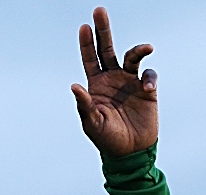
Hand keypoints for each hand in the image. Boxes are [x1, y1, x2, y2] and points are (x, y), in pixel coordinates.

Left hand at [71, 7, 157, 156]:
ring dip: (139, 50)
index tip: (83, 27)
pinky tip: (147, 88)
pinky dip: (149, 78)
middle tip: (99, 11)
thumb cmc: (106, 139)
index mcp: (95, 86)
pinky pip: (149, 75)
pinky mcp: (147, 89)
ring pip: (133, 57)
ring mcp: (129, 82)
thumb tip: (74, 86)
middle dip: (103, 30)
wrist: (129, 152)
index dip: (86, 44)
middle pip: (107, 49)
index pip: (89, 60)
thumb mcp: (92, 123)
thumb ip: (84, 105)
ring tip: (146, 48)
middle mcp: (112, 79)